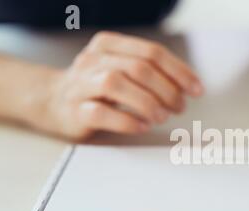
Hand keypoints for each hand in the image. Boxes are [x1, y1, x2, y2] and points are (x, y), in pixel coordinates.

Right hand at [38, 31, 202, 139]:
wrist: (52, 102)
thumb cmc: (96, 88)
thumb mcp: (120, 69)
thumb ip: (149, 73)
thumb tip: (187, 86)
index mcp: (109, 45)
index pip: (151, 52)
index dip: (179, 71)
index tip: (197, 90)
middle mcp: (93, 60)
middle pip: (138, 68)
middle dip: (167, 89)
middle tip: (180, 107)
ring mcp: (80, 85)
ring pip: (116, 84)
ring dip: (147, 102)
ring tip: (162, 116)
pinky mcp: (74, 111)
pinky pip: (100, 112)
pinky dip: (126, 120)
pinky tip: (142, 126)